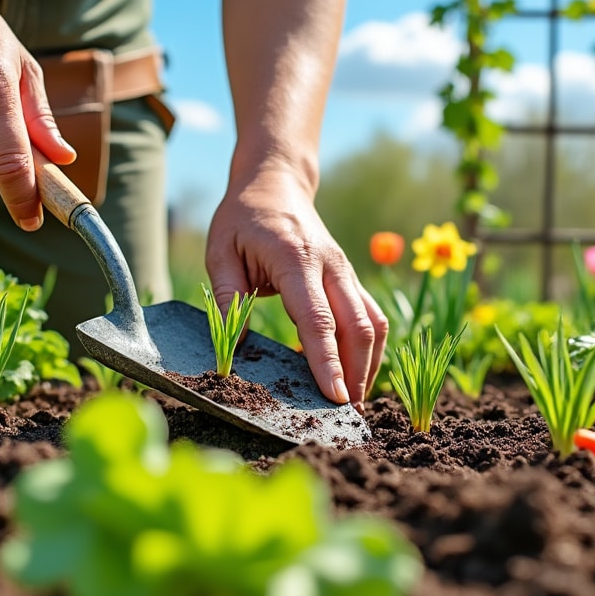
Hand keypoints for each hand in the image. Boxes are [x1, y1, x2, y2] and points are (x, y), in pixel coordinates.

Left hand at [206, 169, 386, 405]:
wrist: (276, 182)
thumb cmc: (243, 218)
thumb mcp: (221, 251)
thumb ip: (228, 298)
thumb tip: (236, 346)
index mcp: (297, 260)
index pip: (318, 320)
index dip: (327, 361)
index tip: (334, 396)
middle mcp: (331, 266)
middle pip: (358, 327)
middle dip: (356, 373)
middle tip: (345, 413)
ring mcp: (346, 271)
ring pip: (373, 323)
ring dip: (369, 365)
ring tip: (354, 401)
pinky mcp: (350, 278)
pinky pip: (371, 316)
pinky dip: (369, 348)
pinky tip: (356, 373)